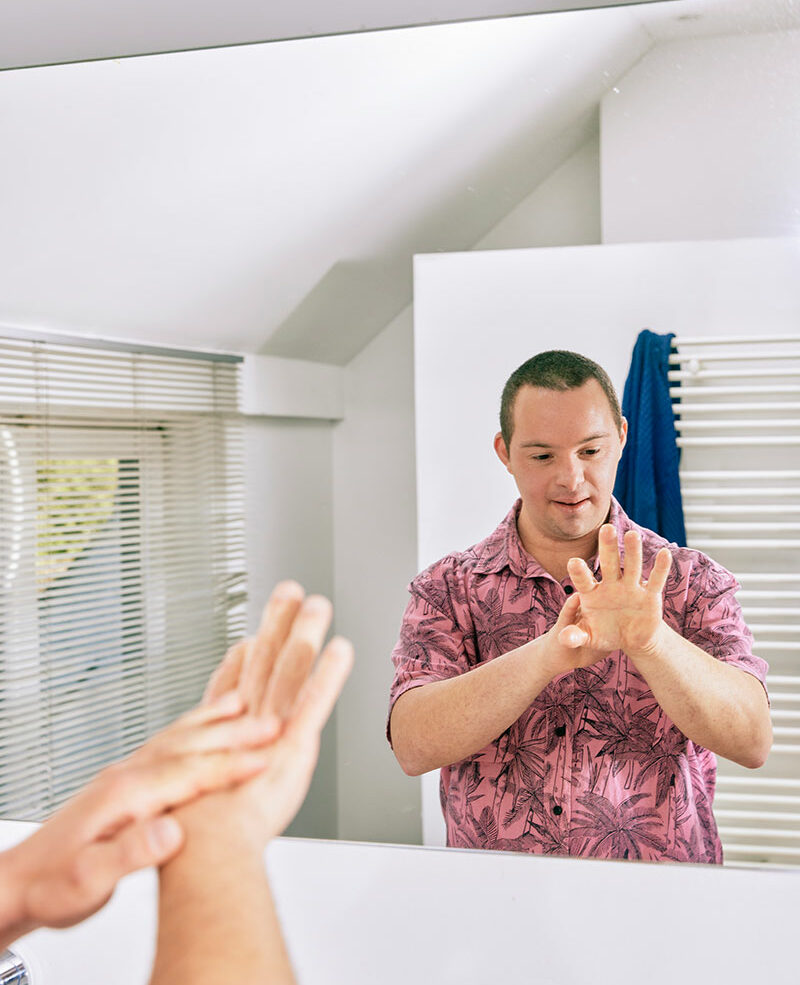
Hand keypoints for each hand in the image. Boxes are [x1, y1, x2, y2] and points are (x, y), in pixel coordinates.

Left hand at [0, 692, 281, 941]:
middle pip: (190, 744)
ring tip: (245, 703)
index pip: (190, 772)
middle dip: (235, 732)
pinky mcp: (123, 781)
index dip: (231, 765)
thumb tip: (172, 831)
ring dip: (214, 720)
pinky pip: (166, 742)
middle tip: (274, 722)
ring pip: (178, 737)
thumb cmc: (52, 888)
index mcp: (124, 796)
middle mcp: (125, 776)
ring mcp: (123, 774)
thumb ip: (129, 854)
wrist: (17, 885)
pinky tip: (202, 726)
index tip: (267, 756)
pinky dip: (192, 727)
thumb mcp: (88, 883)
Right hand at [172, 584, 352, 851]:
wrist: (206, 848)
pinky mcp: (293, 743)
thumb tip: (203, 766)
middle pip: (264, 660)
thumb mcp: (199, 791)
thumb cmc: (203, 834)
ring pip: (289, 669)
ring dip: (303, 634)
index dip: (241, 658)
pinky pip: (315, 701)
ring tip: (316, 605)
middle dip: (277, 622)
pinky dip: (328, 674)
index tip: (248, 636)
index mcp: (225, 735)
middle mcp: (248, 723)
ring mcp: (271, 729)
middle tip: (288, 590)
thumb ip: (205, 764)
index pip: (235, 685)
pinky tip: (341, 650)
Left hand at [558, 524, 671, 656]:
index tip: (573, 562)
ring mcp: (631, 588)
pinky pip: (655, 580)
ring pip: (632, 566)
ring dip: (633, 551)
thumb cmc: (605, 634)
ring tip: (632, 535)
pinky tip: (664, 553)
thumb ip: (575, 636)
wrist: (631, 640)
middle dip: (608, 547)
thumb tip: (563, 640)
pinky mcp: (650, 595)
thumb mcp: (589, 637)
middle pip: (609, 563)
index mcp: (592, 593)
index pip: (584, 579)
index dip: (579, 571)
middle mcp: (612, 585)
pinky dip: (660, 568)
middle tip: (606, 527)